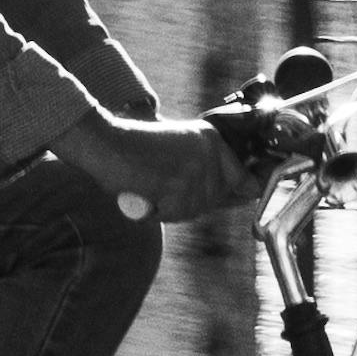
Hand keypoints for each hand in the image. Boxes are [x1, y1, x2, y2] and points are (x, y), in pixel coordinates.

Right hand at [56, 110, 257, 223]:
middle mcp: (211, 155)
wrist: (109, 146)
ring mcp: (198, 173)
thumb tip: (244, 191)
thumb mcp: (181, 146)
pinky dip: (162, 211)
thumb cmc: (138, 148)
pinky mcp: (182, 189)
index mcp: (214, 140)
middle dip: (197, 199)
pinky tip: (150, 193)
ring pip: (197, 209)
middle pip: (218, 200)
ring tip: (157, 185)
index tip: (241, 196)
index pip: (247, 182)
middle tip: (169, 185)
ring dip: (176, 206)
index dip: (245, 193)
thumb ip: (210, 168)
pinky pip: (178, 215)